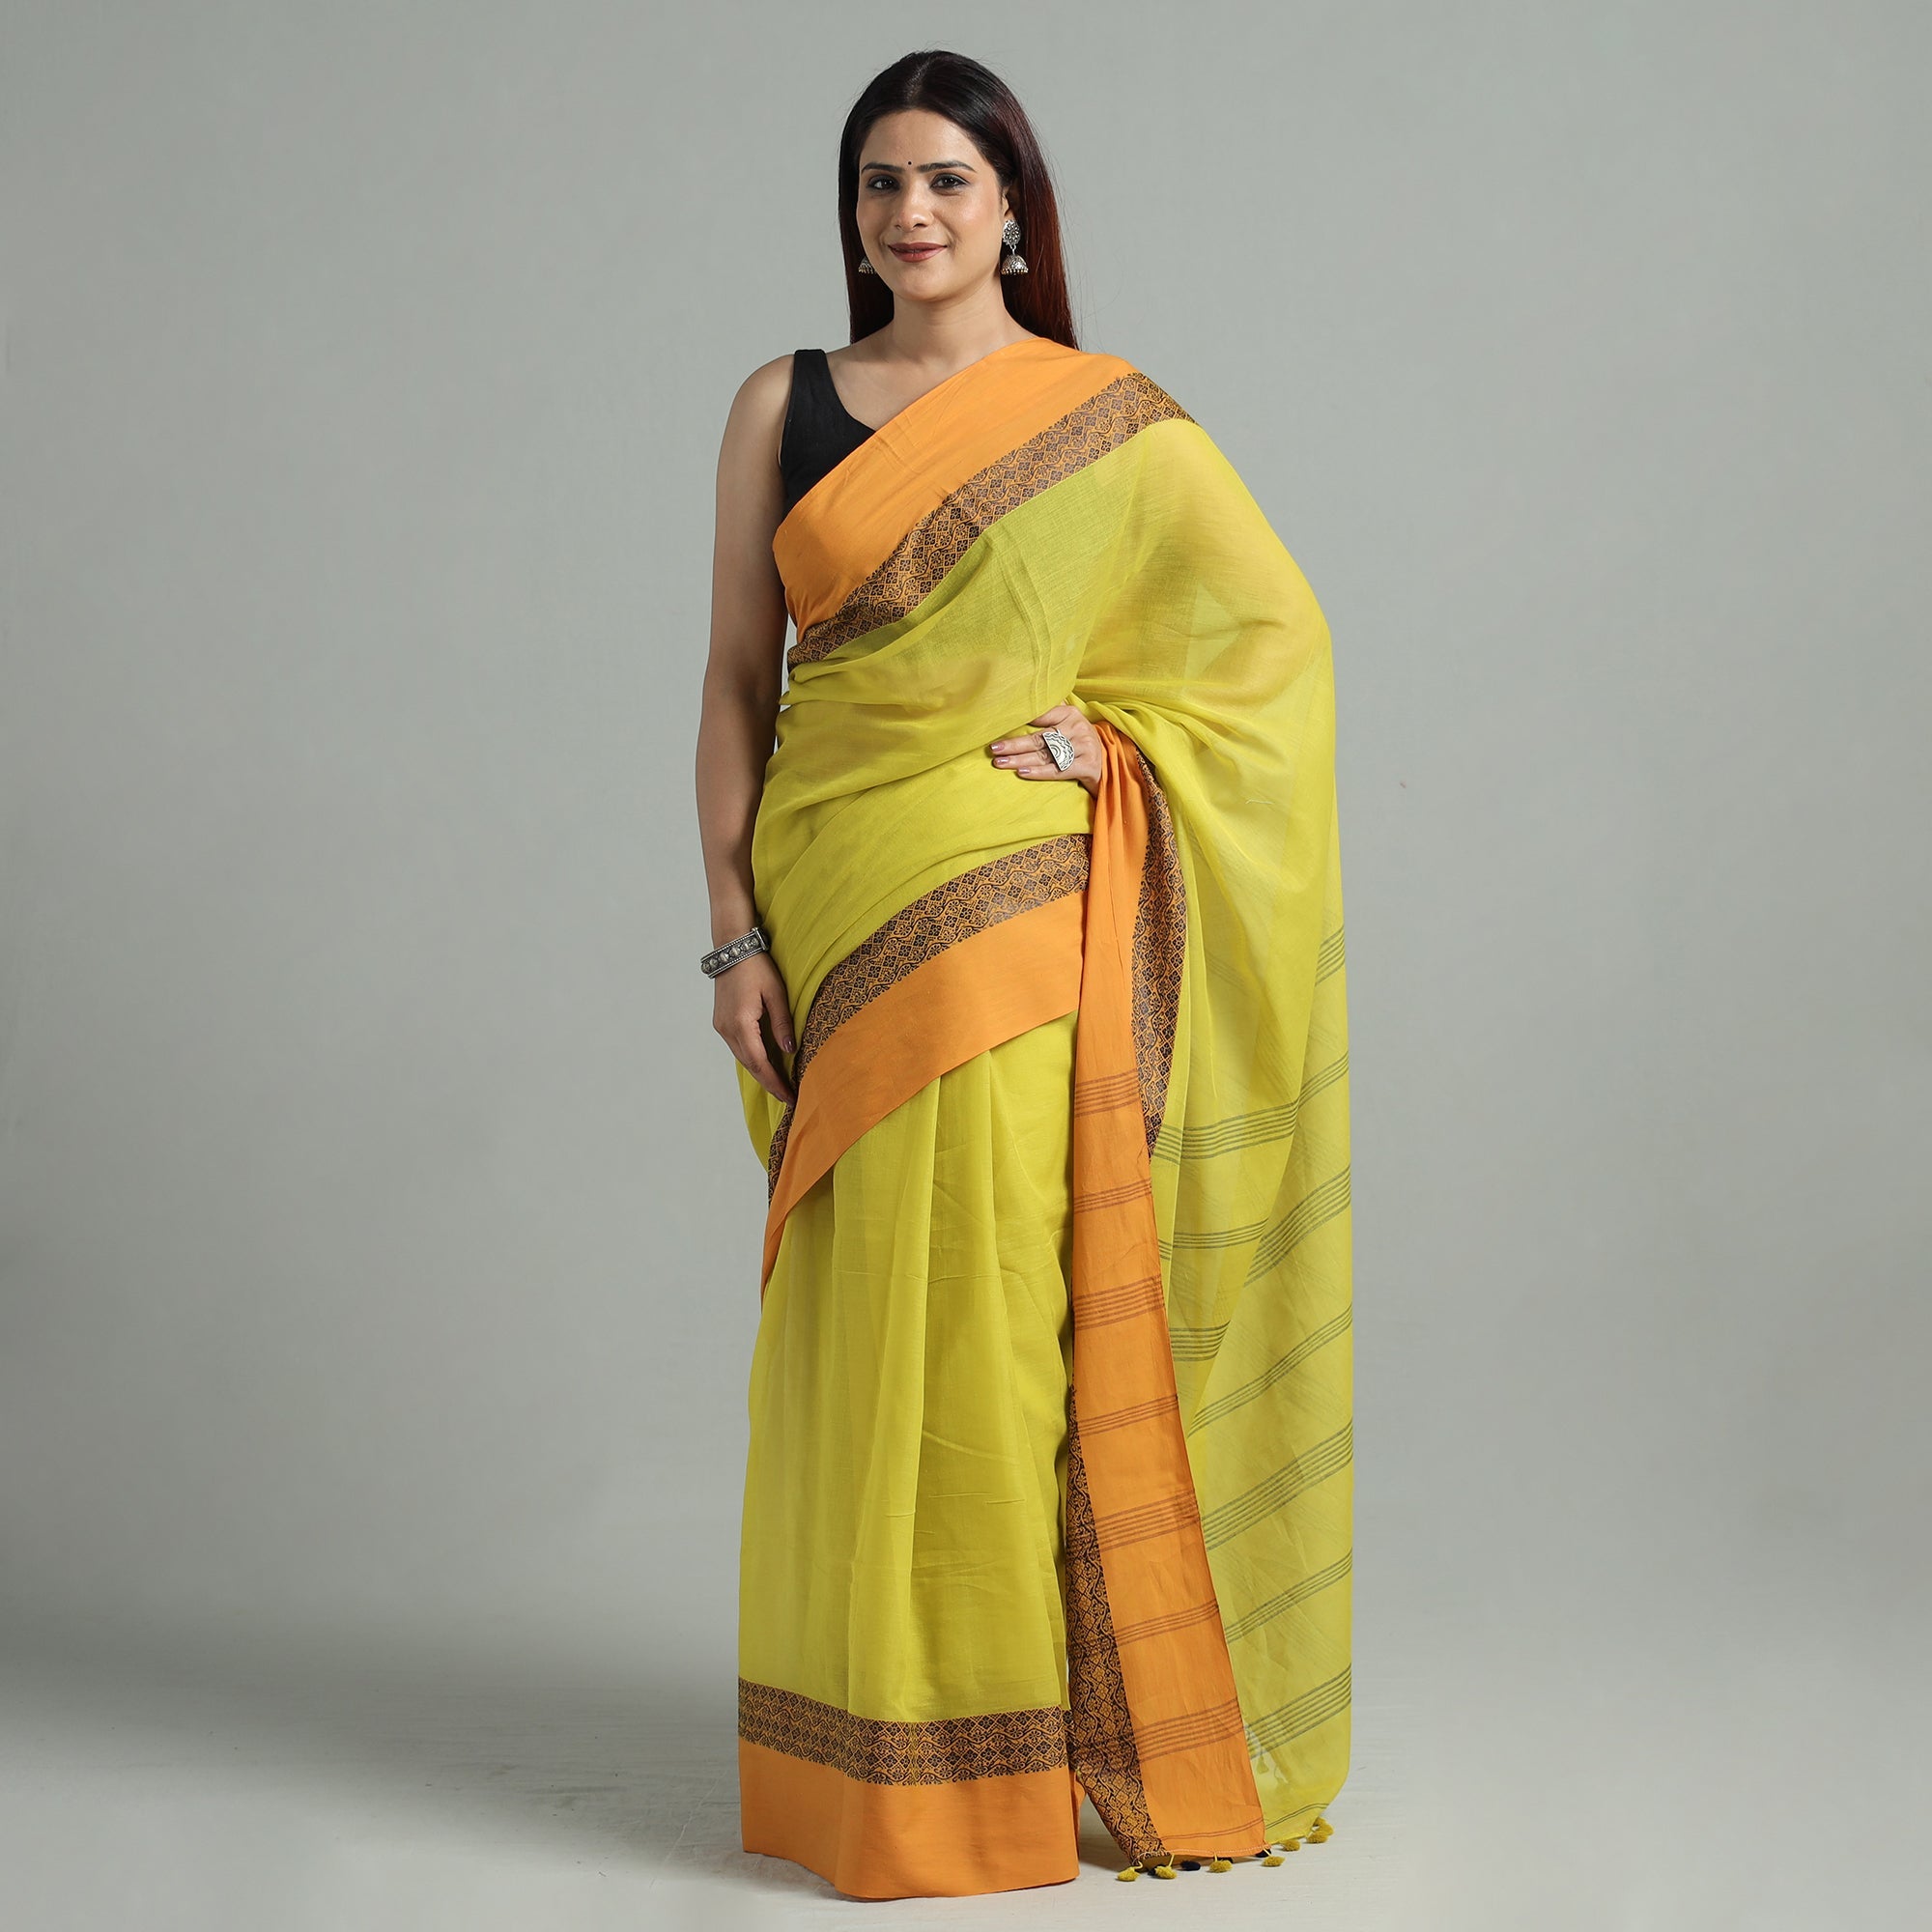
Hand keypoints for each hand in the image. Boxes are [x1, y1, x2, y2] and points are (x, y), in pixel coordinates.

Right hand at [712, 951, 795, 1103]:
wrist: (732, 949)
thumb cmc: (757, 967)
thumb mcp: (776, 993)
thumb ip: (782, 1024)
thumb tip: (790, 1051)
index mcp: (741, 1024)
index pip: (759, 1063)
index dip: (775, 1083)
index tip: (790, 1097)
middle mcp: (727, 1029)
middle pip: (750, 1065)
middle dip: (769, 1083)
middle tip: (789, 1097)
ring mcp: (721, 1027)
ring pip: (743, 1058)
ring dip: (761, 1072)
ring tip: (781, 1084)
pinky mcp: (721, 1022)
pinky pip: (739, 1048)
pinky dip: (753, 1059)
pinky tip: (766, 1064)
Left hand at [989, 701, 1102, 797]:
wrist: (1107, 764)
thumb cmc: (1079, 742)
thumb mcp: (1070, 722)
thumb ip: (1052, 711)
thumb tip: (1023, 698)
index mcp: (1070, 714)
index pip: (1041, 715)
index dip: (1021, 719)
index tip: (1000, 723)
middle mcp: (1077, 728)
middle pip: (1039, 738)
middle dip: (1014, 744)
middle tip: (994, 748)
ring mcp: (1083, 747)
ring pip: (1045, 755)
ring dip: (1020, 760)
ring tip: (1000, 763)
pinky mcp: (1087, 766)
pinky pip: (1058, 770)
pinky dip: (1039, 772)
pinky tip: (1022, 773)